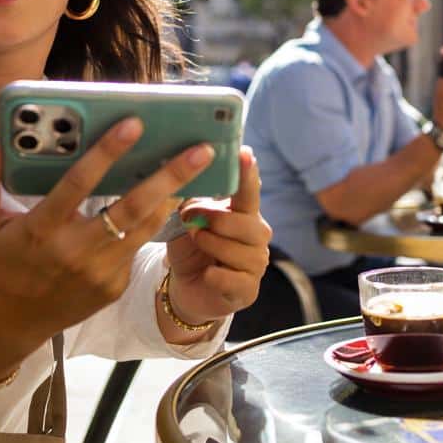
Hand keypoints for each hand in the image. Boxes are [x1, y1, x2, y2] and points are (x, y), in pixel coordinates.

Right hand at [0, 118, 215, 355]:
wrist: (13, 323)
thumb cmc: (0, 264)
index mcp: (42, 229)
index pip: (79, 184)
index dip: (107, 153)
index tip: (134, 124)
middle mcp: (75, 251)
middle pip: (131, 207)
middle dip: (169, 176)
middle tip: (201, 148)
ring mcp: (99, 271)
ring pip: (146, 227)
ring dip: (174, 196)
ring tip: (198, 166)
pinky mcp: (115, 285)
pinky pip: (136, 246)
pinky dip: (152, 221)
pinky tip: (171, 196)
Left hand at [164, 148, 271, 325]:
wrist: (187, 288)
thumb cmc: (191, 248)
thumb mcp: (187, 220)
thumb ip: (192, 200)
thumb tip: (186, 177)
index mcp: (244, 213)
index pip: (249, 191)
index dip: (248, 174)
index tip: (245, 153)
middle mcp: (256, 236)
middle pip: (246, 223)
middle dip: (216, 220)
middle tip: (191, 220)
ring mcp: (255, 263)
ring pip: (239, 251)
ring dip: (212, 245)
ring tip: (196, 241)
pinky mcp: (248, 290)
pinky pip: (235, 280)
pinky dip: (217, 276)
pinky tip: (207, 274)